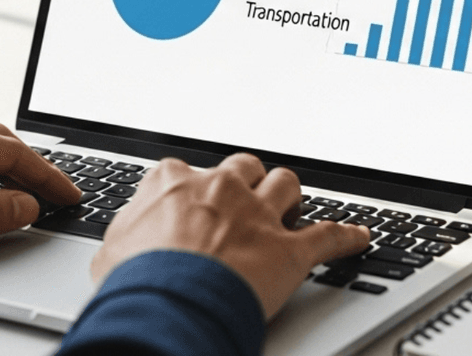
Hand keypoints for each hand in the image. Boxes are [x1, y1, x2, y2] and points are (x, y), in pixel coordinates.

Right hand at [91, 153, 370, 317]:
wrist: (167, 304)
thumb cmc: (136, 280)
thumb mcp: (112, 248)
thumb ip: (128, 231)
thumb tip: (126, 238)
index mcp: (176, 182)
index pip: (191, 171)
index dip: (197, 189)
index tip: (197, 203)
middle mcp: (221, 188)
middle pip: (245, 167)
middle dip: (248, 182)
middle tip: (246, 203)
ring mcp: (257, 216)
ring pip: (287, 185)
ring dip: (290, 197)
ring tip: (291, 209)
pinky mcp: (288, 250)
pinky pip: (330, 236)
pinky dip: (347, 237)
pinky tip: (359, 237)